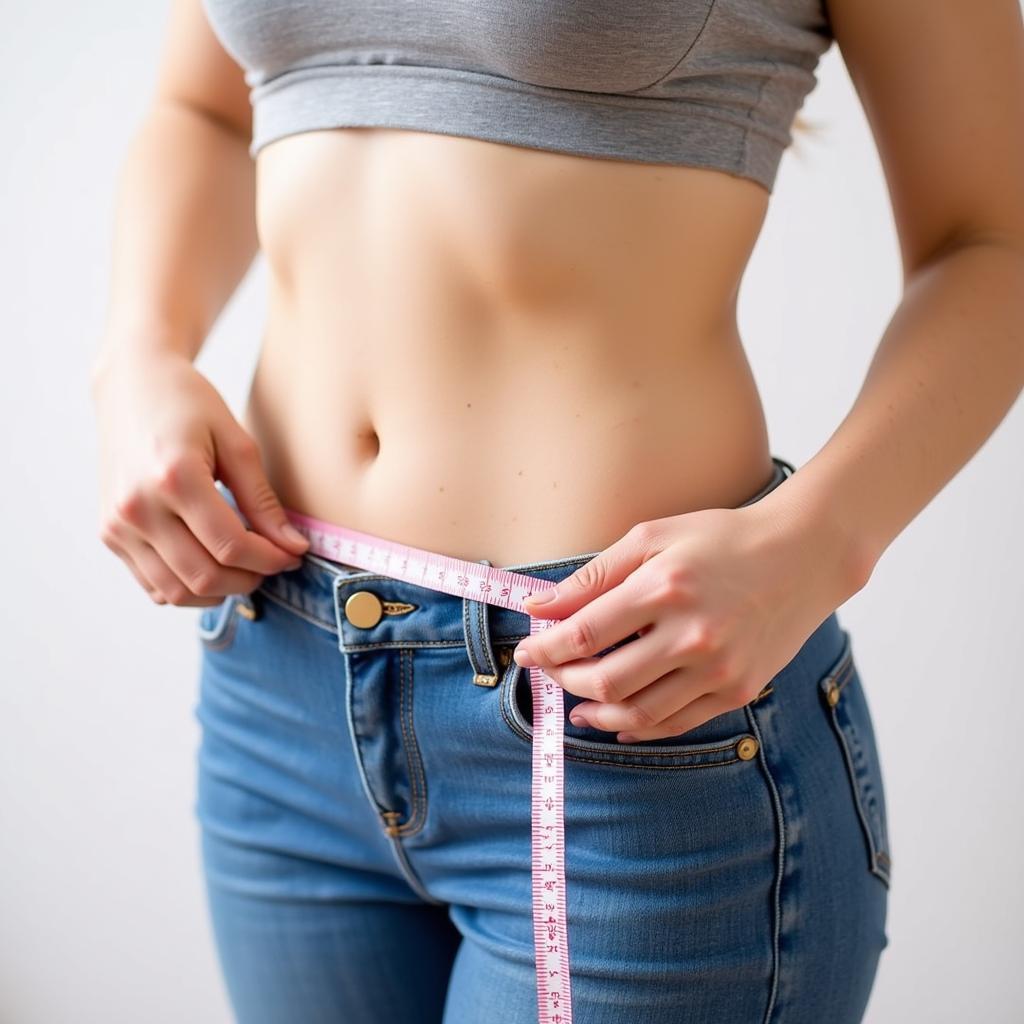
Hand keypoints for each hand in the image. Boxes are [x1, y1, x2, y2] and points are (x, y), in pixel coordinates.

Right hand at [90, 346, 308, 605]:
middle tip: (274, 564)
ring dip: (220, 591)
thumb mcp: (236, 442)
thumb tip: (293, 547)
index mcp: (173, 477)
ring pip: (177, 592)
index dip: (270, 560)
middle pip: (204, 575)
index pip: (230, 545)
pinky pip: (153, 586)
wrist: (131, 385)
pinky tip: (213, 566)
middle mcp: (137, 507)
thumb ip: (263, 500)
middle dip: (250, 579)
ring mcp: (117, 525)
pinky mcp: (109, 534)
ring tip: (247, 568)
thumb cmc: (189, 404)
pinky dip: (189, 588)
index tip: (294, 555)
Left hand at [512, 501, 862, 741]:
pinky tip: (616, 721)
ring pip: (636, 713)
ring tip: (576, 704)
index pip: (583, 634)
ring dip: (594, 712)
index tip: (525, 652)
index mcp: (664, 588)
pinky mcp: (738, 690)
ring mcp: (718, 669)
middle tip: (549, 671)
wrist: (803, 556)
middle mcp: (692, 635)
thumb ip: (593, 576)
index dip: (544, 649)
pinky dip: (637, 729)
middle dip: (563, 680)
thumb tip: (538, 607)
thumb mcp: (652, 537)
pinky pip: (675, 724)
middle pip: (604, 680)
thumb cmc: (721, 538)